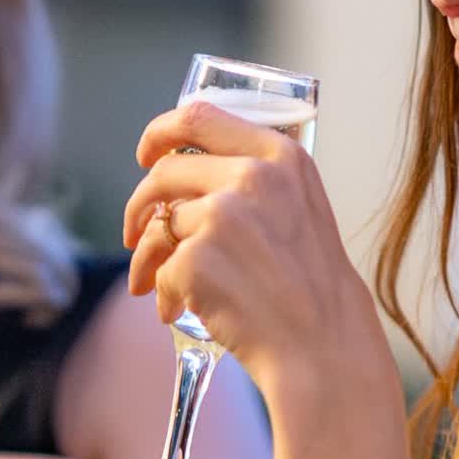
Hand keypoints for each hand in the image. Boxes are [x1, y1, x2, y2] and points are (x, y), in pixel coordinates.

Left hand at [124, 98, 396, 408]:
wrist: (323, 343)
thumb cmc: (312, 285)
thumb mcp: (301, 207)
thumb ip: (257, 180)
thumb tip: (187, 173)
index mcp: (280, 155)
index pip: (199, 116)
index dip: (160, 132)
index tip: (146, 154)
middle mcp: (251, 176)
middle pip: (164, 172)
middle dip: (139, 206)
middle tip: (135, 233)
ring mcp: (222, 216)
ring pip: (158, 226)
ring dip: (147, 258)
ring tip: (152, 285)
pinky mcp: (196, 259)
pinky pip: (160, 270)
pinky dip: (164, 294)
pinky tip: (180, 312)